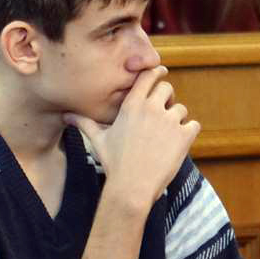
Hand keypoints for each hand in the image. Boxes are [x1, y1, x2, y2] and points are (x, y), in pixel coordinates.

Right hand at [63, 66, 199, 210]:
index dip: (155, 73)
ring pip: (181, 108)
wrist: (131, 186)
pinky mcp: (184, 136)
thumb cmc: (113, 162)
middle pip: (167, 88)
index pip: (147, 76)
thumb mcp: (98, 140)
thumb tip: (66, 116)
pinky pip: (193, 125)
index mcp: (132, 105)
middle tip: (162, 111)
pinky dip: (189, 132)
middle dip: (166, 98)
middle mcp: (152, 108)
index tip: (160, 73)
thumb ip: (85, 123)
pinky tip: (179, 143)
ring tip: (168, 133)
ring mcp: (170, 121)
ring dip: (177, 118)